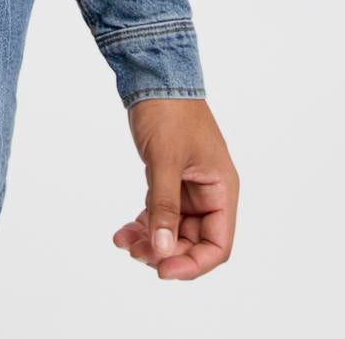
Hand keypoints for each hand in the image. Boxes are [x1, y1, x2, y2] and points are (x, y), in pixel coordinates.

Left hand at [114, 97, 237, 279]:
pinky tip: (124, 230)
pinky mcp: (169, 177)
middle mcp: (209, 191)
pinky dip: (144, 222)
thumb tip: (162, 250)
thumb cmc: (168, 112)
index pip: (217, 244)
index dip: (193, 263)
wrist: (152, 75)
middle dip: (165, 251)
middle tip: (134, 253)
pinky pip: (160, 211)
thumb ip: (164, 206)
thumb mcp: (165, 160)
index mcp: (221, 189)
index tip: (163, 270)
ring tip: (124, 242)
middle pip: (193, 240)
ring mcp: (188, 185)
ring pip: (173, 228)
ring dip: (151, 239)